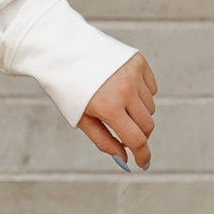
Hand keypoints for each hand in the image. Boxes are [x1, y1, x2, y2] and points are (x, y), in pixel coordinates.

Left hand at [77, 52, 157, 170]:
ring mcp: (134, 74)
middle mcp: (125, 90)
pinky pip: (151, 88)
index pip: (136, 139)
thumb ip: (104, 141)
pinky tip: (122, 88)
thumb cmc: (68, 88)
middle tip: (126, 133)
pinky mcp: (139, 62)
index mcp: (108, 108)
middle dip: (139, 134)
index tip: (143, 163)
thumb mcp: (81, 118)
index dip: (142, 154)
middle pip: (147, 125)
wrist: (62, 51)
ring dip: (138, 113)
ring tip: (116, 104)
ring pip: (150, 107)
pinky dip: (141, 94)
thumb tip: (124, 158)